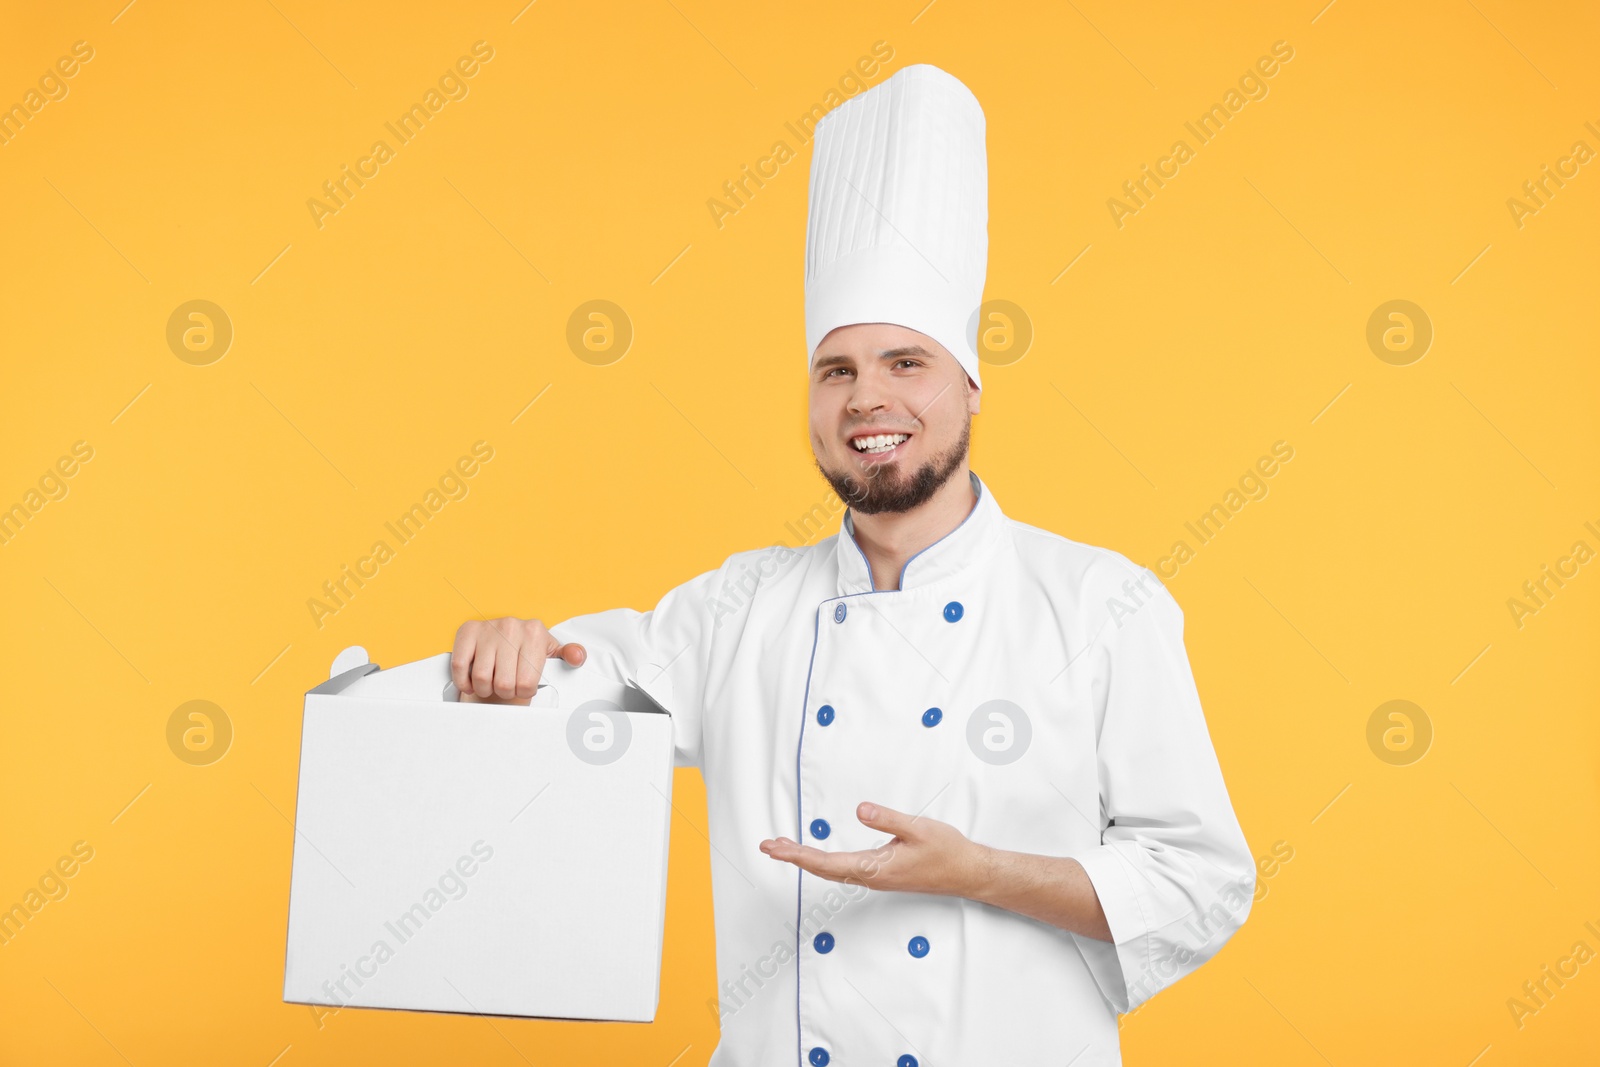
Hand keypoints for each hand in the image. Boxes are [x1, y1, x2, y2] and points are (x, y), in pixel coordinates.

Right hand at [450, 617, 585, 703]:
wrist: (500, 638)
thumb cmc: (526, 650)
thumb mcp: (550, 653)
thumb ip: (567, 655)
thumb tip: (578, 657)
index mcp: (535, 631)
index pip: (528, 683)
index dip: (524, 691)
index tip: (522, 684)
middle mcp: (512, 626)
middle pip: (504, 684)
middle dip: (504, 692)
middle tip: (505, 685)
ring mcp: (488, 627)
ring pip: (482, 679)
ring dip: (484, 688)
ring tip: (491, 682)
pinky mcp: (467, 631)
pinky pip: (461, 667)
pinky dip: (464, 681)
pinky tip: (472, 679)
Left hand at [759, 801, 989, 897]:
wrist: (968, 873)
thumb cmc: (947, 851)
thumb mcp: (918, 828)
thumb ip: (888, 819)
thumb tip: (860, 810)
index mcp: (876, 867)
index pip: (828, 862)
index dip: (799, 855)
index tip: (777, 848)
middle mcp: (872, 876)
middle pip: (823, 869)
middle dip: (794, 857)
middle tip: (768, 846)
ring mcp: (876, 878)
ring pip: (833, 871)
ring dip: (807, 860)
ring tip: (785, 848)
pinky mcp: (882, 874)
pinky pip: (845, 870)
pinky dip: (824, 862)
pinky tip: (818, 857)